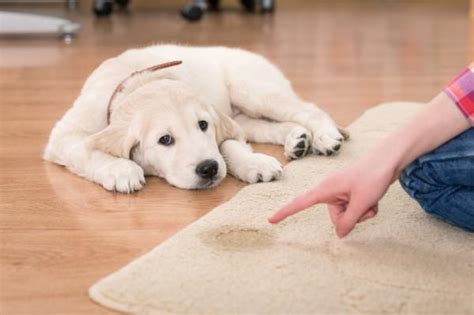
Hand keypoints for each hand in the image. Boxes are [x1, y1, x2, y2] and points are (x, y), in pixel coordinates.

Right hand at [268, 155, 396, 237]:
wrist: (390, 158)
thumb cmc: (373, 176)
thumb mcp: (361, 203)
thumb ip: (349, 221)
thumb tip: (340, 235)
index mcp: (326, 189)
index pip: (300, 203)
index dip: (285, 212)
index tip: (271, 220)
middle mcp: (331, 191)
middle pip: (336, 218)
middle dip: (352, 218)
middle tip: (365, 204)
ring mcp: (342, 192)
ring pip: (348, 215)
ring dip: (362, 213)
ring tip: (372, 199)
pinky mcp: (352, 193)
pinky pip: (356, 209)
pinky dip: (367, 208)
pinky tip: (375, 198)